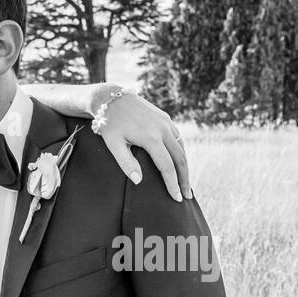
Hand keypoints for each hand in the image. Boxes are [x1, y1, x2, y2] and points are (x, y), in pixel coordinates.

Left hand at [94, 87, 192, 201]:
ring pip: (181, 148)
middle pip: (180, 159)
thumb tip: (138, 181)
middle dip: (184, 179)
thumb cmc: (110, 123)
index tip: (176, 198)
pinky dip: (181, 153)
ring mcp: (166, 122)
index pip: (167, 167)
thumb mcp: (113, 144)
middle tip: (186, 195)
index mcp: (151, 138)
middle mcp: (163, 129)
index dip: (173, 184)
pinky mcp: (165, 118)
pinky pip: (178, 138)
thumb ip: (126, 163)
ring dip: (185, 166)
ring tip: (185, 182)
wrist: (111, 98)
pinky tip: (179, 162)